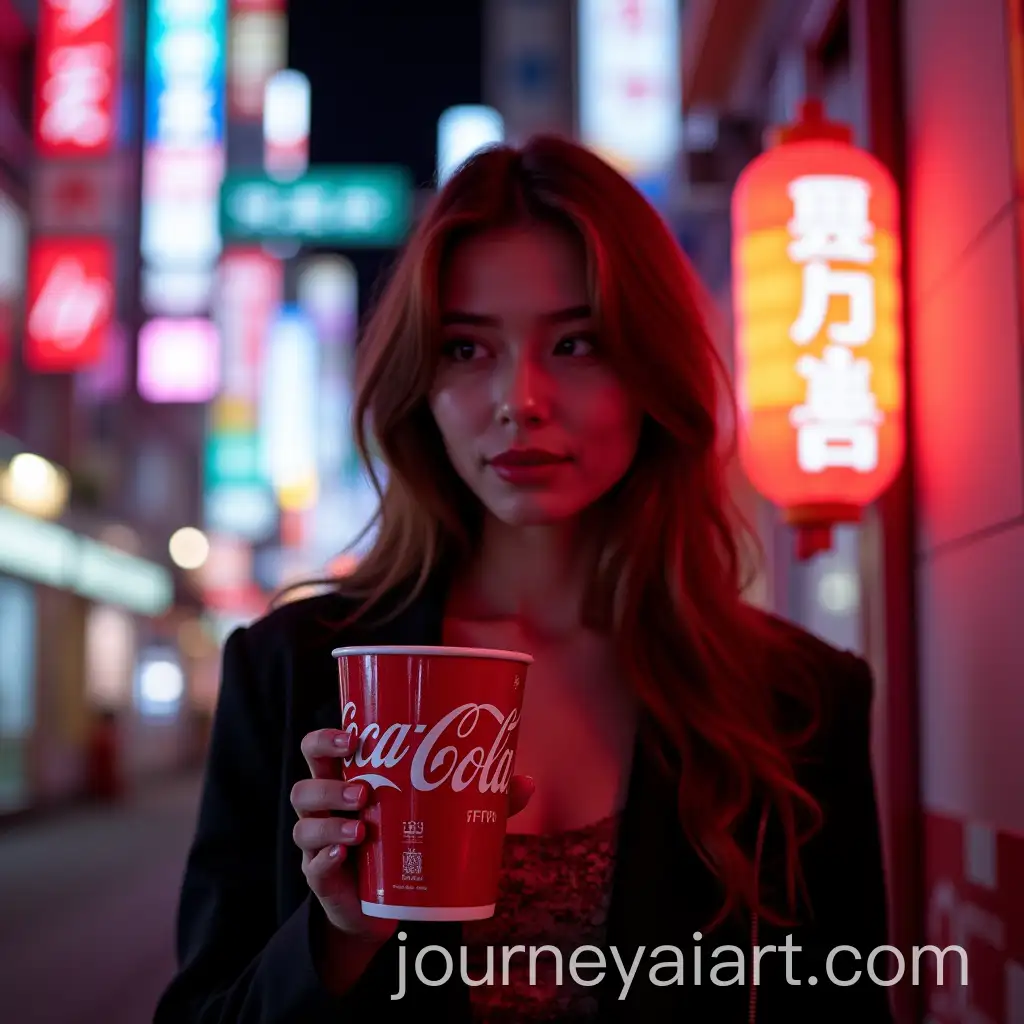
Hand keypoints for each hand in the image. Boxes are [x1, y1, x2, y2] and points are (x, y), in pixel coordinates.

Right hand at [291, 728, 534, 947]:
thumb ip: (481, 798)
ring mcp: (319, 846)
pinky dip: (326, 859)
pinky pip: (313, 868)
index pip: (322, 749)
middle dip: (327, 780)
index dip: (328, 738)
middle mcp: (327, 808)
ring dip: (330, 820)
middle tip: (363, 786)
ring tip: (362, 824)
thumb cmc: (411, 844)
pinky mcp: (323, 881)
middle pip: (305, 782)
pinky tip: (345, 854)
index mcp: (350, 779)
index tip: (354, 735)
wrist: (389, 910)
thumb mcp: (444, 818)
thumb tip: (527, 780)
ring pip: (305, 824)